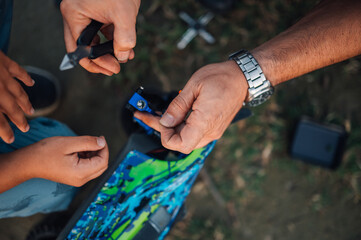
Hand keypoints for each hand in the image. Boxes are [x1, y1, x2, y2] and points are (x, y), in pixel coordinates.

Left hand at [0, 51, 33, 143]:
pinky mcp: (2, 60)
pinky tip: (31, 83)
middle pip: (10, 107)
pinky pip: (17, 71)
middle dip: (19, 119)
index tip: (10, 139)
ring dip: (25, 102)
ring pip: (17, 91)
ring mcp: (0, 73)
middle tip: (26, 128)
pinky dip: (25, 78)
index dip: (3, 130)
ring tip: (31, 111)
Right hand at [15, 136, 108, 186]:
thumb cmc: (46, 152)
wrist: (28, 162)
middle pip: (102, 166)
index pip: (103, 162)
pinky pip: (88, 168)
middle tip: (94, 140)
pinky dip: (88, 158)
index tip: (100, 137)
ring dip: (94, 155)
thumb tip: (103, 142)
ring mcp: (78, 180)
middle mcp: (81, 180)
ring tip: (83, 145)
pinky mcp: (75, 178)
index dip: (104, 148)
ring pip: (96, 167)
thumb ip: (88, 142)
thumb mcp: (69, 143)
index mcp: (81, 173)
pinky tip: (79, 150)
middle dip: (101, 152)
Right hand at [60, 0, 140, 75]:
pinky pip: (103, 31)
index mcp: (73, 15)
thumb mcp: (124, 13)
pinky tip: (126, 48)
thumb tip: (122, 56)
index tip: (112, 69)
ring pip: (94, 40)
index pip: (78, 49)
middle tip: (115, 69)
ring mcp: (86, 13)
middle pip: (83, 46)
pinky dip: (114, 40)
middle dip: (100, 60)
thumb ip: (124, 38)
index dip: (95, 63)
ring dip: (109, 51)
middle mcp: (76, 15)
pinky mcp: (98, 11)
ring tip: (124, 58)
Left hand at [134, 61, 248, 153]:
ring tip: (157, 114)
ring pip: (186, 138)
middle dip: (162, 130)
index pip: (180, 145)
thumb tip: (165, 121)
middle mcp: (210, 131)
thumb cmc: (222, 78)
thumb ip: (178, 106)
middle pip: (181, 142)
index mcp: (204, 122)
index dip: (165, 136)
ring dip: (171, 128)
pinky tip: (173, 115)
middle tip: (147, 115)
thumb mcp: (194, 86)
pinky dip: (181, 126)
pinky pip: (193, 132)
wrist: (243, 78)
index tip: (159, 121)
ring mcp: (212, 131)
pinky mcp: (213, 127)